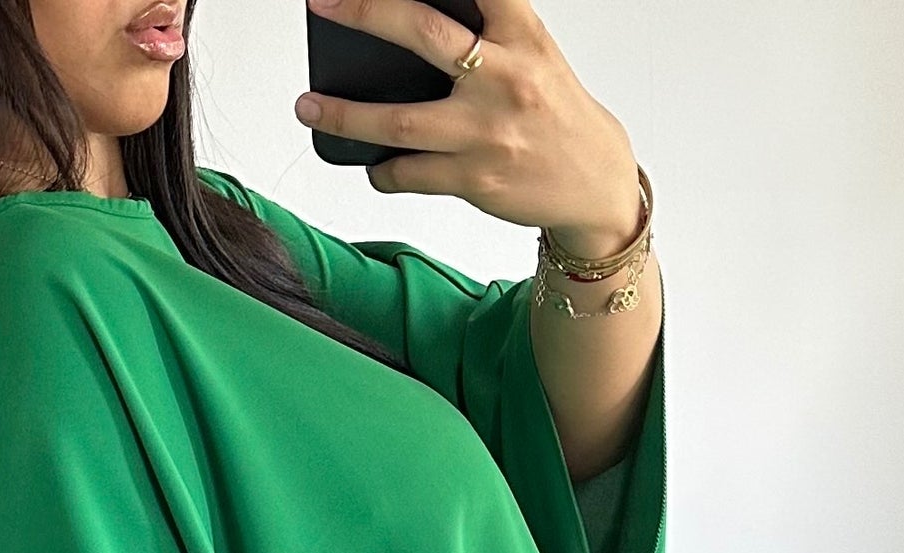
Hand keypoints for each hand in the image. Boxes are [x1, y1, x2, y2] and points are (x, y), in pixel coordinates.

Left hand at [297, 0, 644, 255]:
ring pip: (399, 121)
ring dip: (344, 115)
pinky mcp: (476, 180)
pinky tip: (372, 163)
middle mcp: (505, 77)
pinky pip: (411, 173)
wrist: (596, 183)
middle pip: (422, 33)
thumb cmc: (554, 112)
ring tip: (308, 107)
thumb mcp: (533, 55)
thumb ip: (486, 33)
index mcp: (523, 34)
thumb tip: (409, 25)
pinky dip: (383, 170)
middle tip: (323, 4)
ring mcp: (486, 132)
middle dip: (365, 12)